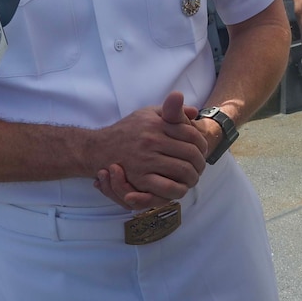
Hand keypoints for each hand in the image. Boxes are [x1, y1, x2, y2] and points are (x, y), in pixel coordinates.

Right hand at [88, 92, 208, 204]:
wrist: (99, 148)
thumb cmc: (128, 130)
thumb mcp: (148, 113)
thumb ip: (171, 111)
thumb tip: (194, 111)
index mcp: (157, 124)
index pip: (192, 134)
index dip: (202, 144)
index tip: (202, 150)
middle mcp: (152, 141)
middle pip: (191, 154)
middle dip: (200, 163)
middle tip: (200, 167)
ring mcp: (146, 160)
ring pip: (183, 171)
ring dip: (193, 177)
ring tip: (192, 178)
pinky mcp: (139, 178)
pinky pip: (167, 187)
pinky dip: (178, 190)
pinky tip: (180, 188)